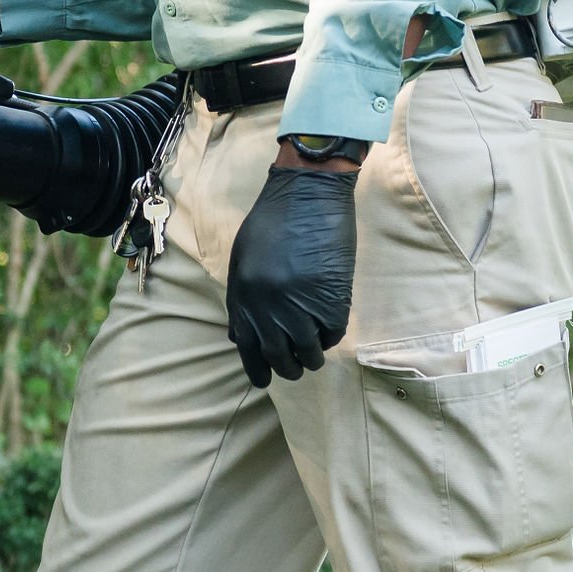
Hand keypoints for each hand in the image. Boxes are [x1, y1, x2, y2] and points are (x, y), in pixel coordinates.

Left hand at [226, 164, 357, 386]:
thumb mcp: (243, 259)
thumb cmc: (272, 221)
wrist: (308, 193)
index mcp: (243, 297)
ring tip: (314, 352)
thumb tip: (240, 335)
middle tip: (295, 366)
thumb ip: (241, 298)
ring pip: (308, 351)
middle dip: (287, 367)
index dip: (257, 369)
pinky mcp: (331, 299)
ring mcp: (301, 305)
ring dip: (311, 356)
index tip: (264, 379)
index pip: (248, 348)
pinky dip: (330, 336)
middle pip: (279, 356)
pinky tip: (328, 327)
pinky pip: (332, 333)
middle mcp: (269, 307)